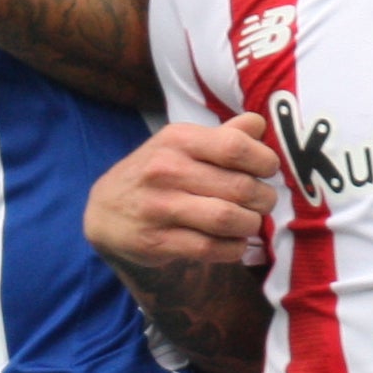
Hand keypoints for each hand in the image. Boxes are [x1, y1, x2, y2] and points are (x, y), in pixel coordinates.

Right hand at [87, 108, 279, 268]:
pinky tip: (233, 242)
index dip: (264, 160)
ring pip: (228, 219)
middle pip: (240, 187)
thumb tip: (259, 124)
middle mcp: (166, 171)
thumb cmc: (157, 172)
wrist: (105, 211)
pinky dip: (234, 248)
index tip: (266, 170)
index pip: (236, 147)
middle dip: (264, 198)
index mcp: (178, 140)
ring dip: (251, 224)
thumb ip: (224, 135)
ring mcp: (160, 208)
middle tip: (263, 202)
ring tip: (250, 222)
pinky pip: (211, 248)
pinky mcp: (157, 242)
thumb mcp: (182, 144)